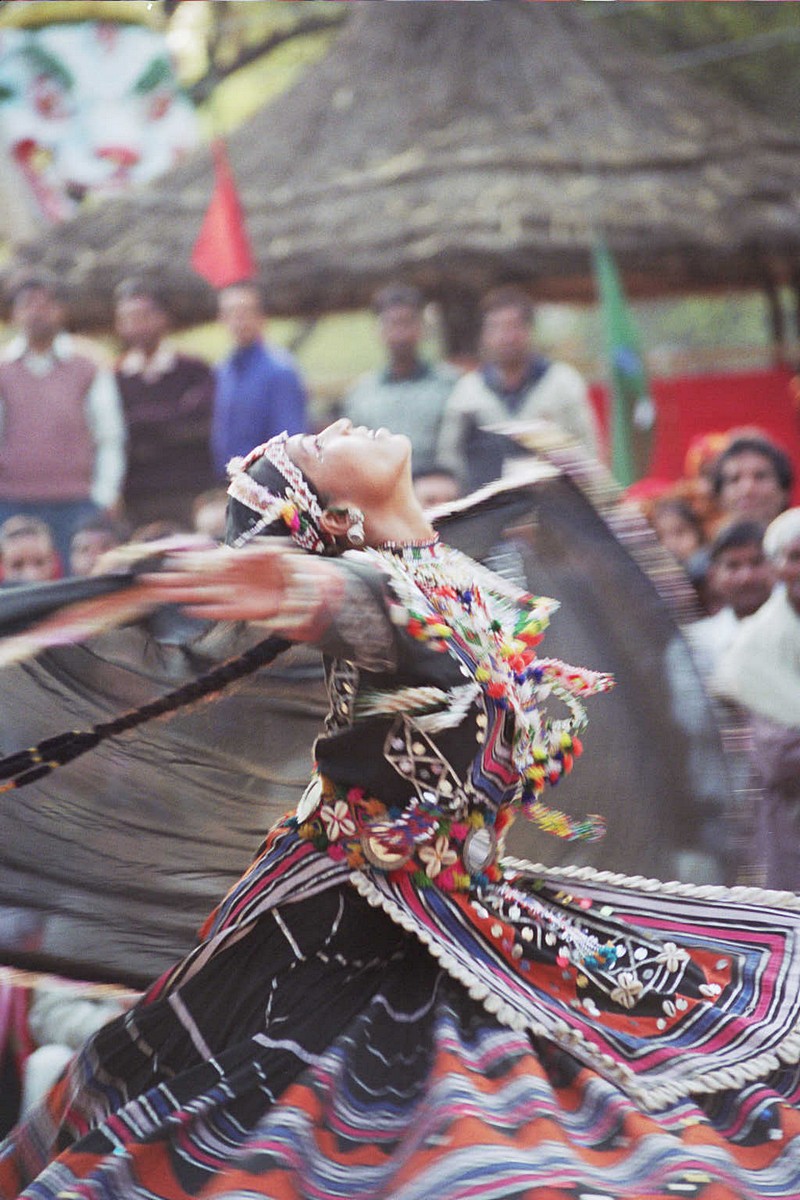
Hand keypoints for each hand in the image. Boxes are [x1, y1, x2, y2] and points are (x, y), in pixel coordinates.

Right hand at [138, 541, 297, 622]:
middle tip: (148, 581)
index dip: (185, 562)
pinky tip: (189, 610)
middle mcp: (226, 579)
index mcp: (231, 562)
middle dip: (172, 580)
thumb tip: (254, 544)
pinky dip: (206, 610)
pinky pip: (219, 611)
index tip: (166, 562)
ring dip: (181, 594)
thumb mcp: (274, 551)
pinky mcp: (240, 610)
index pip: (202, 562)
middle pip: (193, 580)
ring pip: (200, 595)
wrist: (295, 587)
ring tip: (160, 594)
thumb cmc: (282, 564)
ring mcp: (231, 595)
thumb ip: (263, 548)